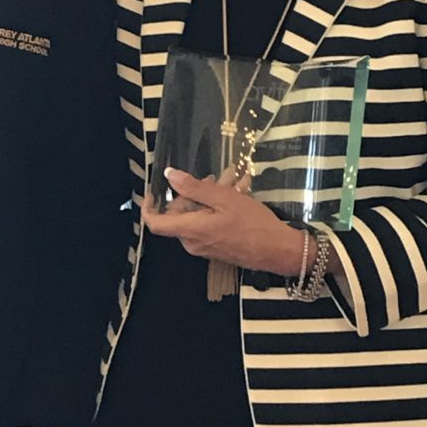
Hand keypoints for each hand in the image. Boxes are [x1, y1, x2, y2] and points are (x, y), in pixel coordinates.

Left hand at [143, 166, 303, 275]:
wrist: (278, 251)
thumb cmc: (253, 224)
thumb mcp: (224, 199)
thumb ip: (194, 188)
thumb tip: (169, 175)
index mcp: (190, 230)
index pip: (155, 223)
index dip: (148, 206)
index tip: (153, 190)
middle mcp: (192, 242)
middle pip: (179, 214)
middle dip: (193, 193)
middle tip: (215, 178)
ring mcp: (204, 247)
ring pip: (196, 217)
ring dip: (210, 198)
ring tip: (233, 182)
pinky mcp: (216, 248)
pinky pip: (208, 225)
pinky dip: (217, 209)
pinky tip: (239, 195)